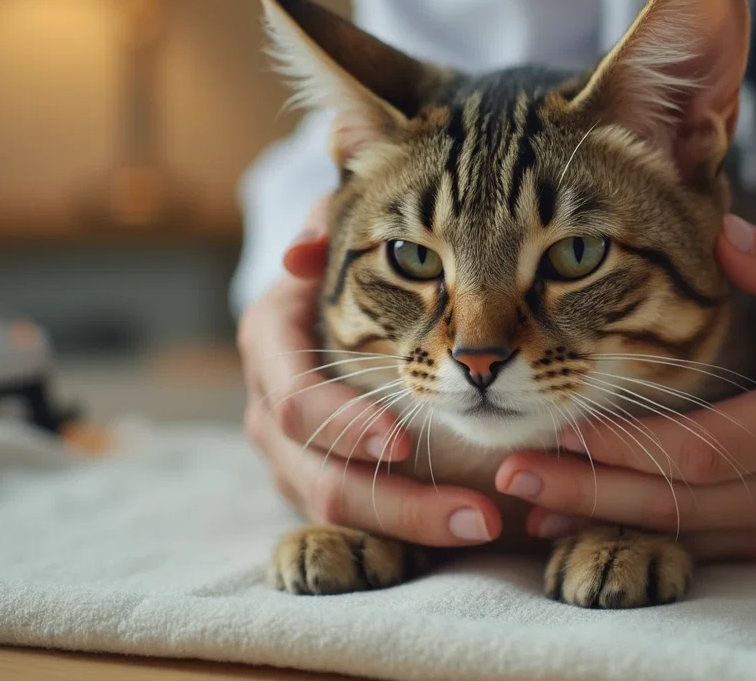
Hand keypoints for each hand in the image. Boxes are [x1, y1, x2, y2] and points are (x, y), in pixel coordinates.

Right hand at [239, 196, 501, 545]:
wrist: (334, 288)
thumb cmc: (352, 252)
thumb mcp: (346, 228)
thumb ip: (332, 223)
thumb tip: (300, 253)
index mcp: (270, 344)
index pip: (296, 402)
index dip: (343, 426)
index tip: (401, 441)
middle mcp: (270, 408)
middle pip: (319, 479)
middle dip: (398, 505)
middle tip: (477, 515)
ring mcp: (290, 453)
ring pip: (339, 515)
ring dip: (414, 528)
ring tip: (486, 525)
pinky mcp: (320, 480)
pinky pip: (358, 525)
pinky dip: (410, 532)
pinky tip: (471, 528)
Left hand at [494, 216, 755, 559]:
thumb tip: (719, 231)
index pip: (703, 447)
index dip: (630, 444)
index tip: (561, 423)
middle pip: (675, 502)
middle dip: (588, 489)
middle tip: (511, 472)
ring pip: (675, 534)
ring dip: (595, 518)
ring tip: (520, 499)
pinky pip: (689, 546)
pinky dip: (626, 533)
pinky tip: (568, 521)